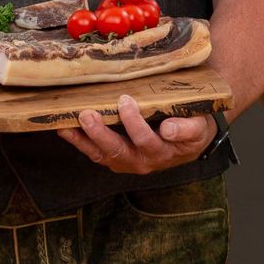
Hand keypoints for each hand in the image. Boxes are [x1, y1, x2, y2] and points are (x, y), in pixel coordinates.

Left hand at [58, 95, 212, 173]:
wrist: (189, 139)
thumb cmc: (192, 128)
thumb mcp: (199, 128)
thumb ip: (187, 129)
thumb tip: (169, 129)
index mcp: (162, 153)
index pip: (147, 141)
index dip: (135, 124)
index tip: (126, 101)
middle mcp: (141, 161)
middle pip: (117, 151)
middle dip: (100, 133)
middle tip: (88, 115)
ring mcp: (125, 161)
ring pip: (101, 154)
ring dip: (83, 140)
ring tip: (66, 124)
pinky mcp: (114, 157)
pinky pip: (94, 153)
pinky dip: (78, 142)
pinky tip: (64, 128)